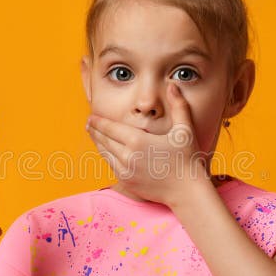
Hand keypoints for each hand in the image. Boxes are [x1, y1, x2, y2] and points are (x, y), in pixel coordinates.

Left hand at [86, 83, 209, 206]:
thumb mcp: (185, 130)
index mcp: (137, 141)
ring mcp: (125, 171)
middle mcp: (127, 156)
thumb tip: (174, 84)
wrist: (186, 191)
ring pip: (105, 154)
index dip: (98, 122)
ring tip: (93, 135)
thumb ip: (179, 105)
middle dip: (95, 131)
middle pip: (104, 140)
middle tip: (89, 124)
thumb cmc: (187, 159)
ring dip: (98, 144)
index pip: (110, 128)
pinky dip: (106, 157)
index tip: (90, 117)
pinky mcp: (127, 182)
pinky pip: (111, 166)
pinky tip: (106, 151)